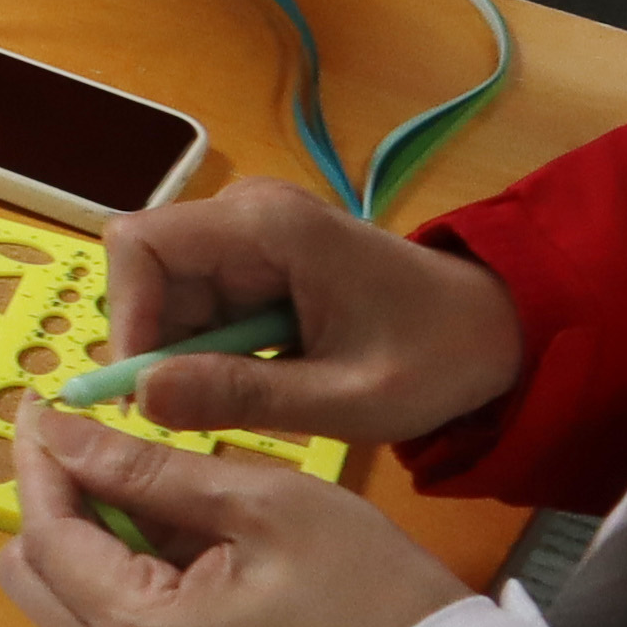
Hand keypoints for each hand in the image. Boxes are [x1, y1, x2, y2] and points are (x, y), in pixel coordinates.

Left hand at [0, 409, 473, 626]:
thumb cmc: (365, 584)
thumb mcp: (258, 501)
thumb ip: (143, 469)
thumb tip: (59, 432)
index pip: (47, 538)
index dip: (40, 462)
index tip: (43, 401)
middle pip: (34, 575)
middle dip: (53, 501)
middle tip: (97, 439)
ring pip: (66, 595)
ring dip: (89, 532)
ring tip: (154, 478)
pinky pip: (111, 616)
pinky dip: (121, 564)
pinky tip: (176, 522)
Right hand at [94, 182, 527, 445]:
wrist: (497, 330)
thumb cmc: (436, 358)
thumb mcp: (345, 398)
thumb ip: (242, 396)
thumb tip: (141, 399)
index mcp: (268, 226)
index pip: (141, 246)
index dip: (128, 317)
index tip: (150, 392)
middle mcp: (246, 212)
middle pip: (149, 273)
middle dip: (160, 347)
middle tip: (199, 414)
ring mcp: (250, 232)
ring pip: (167, 294)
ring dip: (187, 354)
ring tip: (248, 398)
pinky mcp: (256, 258)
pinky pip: (198, 303)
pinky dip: (210, 350)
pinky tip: (261, 379)